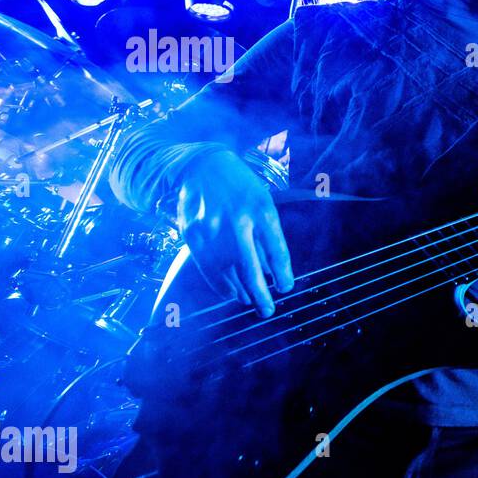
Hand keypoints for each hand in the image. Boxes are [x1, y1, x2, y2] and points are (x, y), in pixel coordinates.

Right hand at [176, 149, 293, 315]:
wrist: (201, 165)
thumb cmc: (240, 187)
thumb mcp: (262, 202)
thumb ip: (266, 234)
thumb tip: (269, 272)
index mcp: (262, 210)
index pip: (277, 251)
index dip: (283, 274)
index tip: (285, 289)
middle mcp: (237, 220)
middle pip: (251, 268)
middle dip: (261, 296)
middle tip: (267, 311)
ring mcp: (211, 228)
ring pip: (227, 272)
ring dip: (240, 292)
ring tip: (248, 301)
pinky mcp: (192, 233)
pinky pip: (207, 267)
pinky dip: (219, 283)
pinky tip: (229, 292)